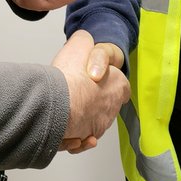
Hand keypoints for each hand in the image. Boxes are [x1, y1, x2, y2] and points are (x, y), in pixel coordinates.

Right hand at [52, 31, 128, 153]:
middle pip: (106, 104)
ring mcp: (99, 125)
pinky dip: (75, 137)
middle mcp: (112, 107)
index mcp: (118, 85)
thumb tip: (84, 41)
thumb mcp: (80, 43)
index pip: (122, 85)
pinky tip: (67, 128)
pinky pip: (81, 140)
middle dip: (93, 101)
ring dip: (82, 119)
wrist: (57, 104)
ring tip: (67, 110)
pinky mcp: (84, 139)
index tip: (96, 79)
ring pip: (92, 123)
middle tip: (76, 93)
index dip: (110, 81)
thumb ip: (85, 41)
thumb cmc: (70, 77)